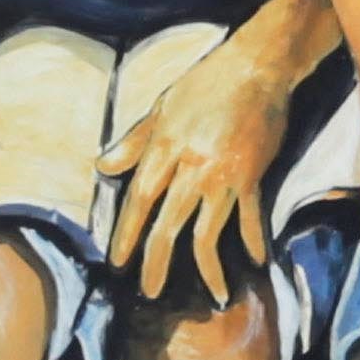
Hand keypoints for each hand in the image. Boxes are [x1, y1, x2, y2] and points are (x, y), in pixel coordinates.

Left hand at [97, 21, 300, 304]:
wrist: (257, 65)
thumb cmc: (207, 82)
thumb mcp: (162, 106)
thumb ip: (134, 142)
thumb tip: (103, 166)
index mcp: (164, 148)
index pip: (139, 199)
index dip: (126, 233)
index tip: (117, 261)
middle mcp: (191, 167)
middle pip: (168, 224)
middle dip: (157, 262)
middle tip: (151, 291)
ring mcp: (223, 174)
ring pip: (209, 232)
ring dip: (209, 267)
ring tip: (214, 294)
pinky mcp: (253, 175)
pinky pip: (250, 217)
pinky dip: (253, 241)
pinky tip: (256, 262)